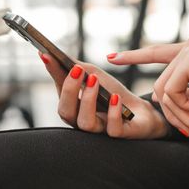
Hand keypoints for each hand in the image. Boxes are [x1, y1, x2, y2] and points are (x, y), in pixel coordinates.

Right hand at [39, 52, 168, 138]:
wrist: (141, 111)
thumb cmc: (113, 94)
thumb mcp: (95, 76)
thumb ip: (75, 68)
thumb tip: (50, 54)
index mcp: (74, 107)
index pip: (59, 91)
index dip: (54, 74)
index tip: (47, 54)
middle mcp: (82, 121)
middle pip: (67, 112)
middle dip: (69, 89)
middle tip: (77, 69)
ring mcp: (100, 130)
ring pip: (85, 123)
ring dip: (88, 100)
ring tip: (94, 80)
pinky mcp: (120, 134)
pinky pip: (113, 129)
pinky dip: (113, 112)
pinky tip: (114, 97)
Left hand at [107, 37, 188, 135]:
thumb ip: (184, 92)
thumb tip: (161, 97)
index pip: (156, 52)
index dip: (133, 55)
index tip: (112, 56)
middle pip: (158, 83)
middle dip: (170, 111)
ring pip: (163, 90)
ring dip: (178, 114)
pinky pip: (171, 91)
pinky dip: (183, 110)